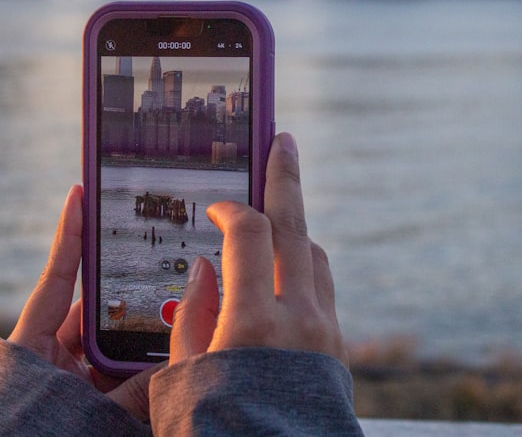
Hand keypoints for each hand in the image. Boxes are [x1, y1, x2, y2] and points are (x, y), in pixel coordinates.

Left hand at [7, 184, 158, 420]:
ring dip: (147, 343)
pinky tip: (176, 364)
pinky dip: (146, 374)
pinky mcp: (87, 403)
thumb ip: (132, 388)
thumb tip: (179, 361)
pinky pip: (122, 379)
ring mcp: (72, 380)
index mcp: (34, 345)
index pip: (58, 277)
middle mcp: (54, 357)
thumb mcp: (79, 412)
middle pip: (101, 314)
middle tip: (172, 272)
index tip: (80, 193)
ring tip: (185, 324)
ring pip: (117, 350)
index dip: (70, 235)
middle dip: (135, 299)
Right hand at [169, 132, 346, 364]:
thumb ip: (191, 315)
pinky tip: (283, 275)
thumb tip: (206, 268)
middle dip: (285, 179)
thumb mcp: (183, 378)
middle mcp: (298, 322)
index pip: (248, 235)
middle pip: (294, 228)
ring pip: (315, 257)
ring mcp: (324, 335)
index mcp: (251, 324)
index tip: (217, 209)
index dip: (231, 210)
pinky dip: (302, 270)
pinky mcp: (338, 352)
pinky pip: (323, 291)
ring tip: (274, 217)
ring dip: (293, 230)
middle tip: (283, 143)